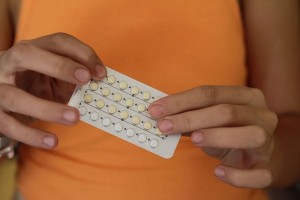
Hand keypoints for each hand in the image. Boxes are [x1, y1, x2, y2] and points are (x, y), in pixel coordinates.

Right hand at [0, 33, 105, 148]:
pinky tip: (52, 141)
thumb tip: (101, 84)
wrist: (4, 101)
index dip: (81, 53)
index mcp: (30, 50)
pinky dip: (31, 135)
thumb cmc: (36, 85)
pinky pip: (8, 125)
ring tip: (75, 118)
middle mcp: (8, 63)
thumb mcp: (55, 77)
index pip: (56, 41)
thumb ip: (75, 79)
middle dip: (59, 65)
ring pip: (14, 96)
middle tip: (86, 79)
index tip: (101, 73)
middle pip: (26, 54)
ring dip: (47, 108)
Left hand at [148, 86, 277, 187]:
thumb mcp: (210, 118)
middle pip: (226, 112)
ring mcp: (268, 140)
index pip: (210, 93)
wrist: (257, 152)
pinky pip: (259, 173)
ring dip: (217, 136)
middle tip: (164, 126)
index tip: (156, 109)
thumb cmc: (228, 130)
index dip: (180, 101)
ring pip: (249, 135)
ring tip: (193, 139)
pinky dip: (237, 175)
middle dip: (190, 118)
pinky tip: (218, 171)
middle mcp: (261, 114)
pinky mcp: (268, 166)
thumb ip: (190, 116)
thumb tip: (160, 116)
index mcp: (246, 96)